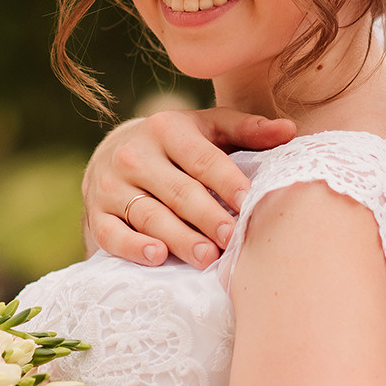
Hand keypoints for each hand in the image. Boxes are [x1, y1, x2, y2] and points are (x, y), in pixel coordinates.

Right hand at [84, 109, 294, 267]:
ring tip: (207, 258)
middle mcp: (135, 155)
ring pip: (149, 215)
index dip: (227, 182)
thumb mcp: (208, 127)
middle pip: (178, 191)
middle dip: (207, 217)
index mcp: (167, 128)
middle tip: (232, 239)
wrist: (114, 151)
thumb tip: (289, 131)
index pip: (202, 159)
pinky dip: (133, 247)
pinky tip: (157, 257)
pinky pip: (113, 234)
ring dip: (179, 238)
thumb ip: (247, 130)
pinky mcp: (96, 213)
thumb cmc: (177, 143)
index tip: (249, 203)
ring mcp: (111, 185)